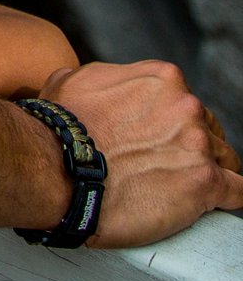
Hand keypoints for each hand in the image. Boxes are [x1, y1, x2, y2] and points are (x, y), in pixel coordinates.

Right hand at [41, 58, 242, 246]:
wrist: (56, 169)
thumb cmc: (59, 128)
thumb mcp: (75, 80)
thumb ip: (106, 78)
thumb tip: (105, 87)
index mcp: (161, 78)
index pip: (184, 100)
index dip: (171, 123)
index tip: (159, 140)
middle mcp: (186, 105)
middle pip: (207, 128)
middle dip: (192, 146)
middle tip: (167, 166)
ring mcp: (198, 144)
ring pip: (226, 158)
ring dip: (209, 171)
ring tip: (186, 189)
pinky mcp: (206, 183)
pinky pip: (238, 191)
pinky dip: (230, 197)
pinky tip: (217, 203)